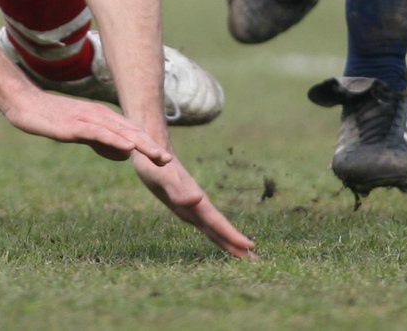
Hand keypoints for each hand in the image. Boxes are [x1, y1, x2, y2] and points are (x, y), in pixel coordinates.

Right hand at [1, 87, 170, 168]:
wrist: (25, 104)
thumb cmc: (50, 118)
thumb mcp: (80, 133)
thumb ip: (102, 142)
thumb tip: (124, 155)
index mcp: (101, 117)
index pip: (130, 131)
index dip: (148, 144)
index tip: (165, 158)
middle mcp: (98, 115)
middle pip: (130, 131)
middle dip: (150, 145)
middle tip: (169, 161)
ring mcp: (86, 119)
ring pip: (119, 132)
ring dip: (140, 144)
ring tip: (157, 156)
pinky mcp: (74, 126)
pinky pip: (98, 133)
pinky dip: (115, 140)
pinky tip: (126, 147)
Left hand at [134, 154, 257, 258]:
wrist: (150, 146)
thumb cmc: (153, 163)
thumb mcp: (162, 178)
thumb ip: (178, 190)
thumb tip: (197, 199)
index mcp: (195, 200)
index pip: (217, 222)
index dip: (231, 235)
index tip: (250, 246)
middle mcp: (197, 205)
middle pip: (220, 228)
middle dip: (236, 244)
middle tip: (256, 260)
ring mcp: (192, 206)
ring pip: (214, 228)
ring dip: (229, 241)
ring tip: (244, 255)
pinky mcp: (185, 206)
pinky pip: (205, 225)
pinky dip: (215, 235)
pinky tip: (220, 239)